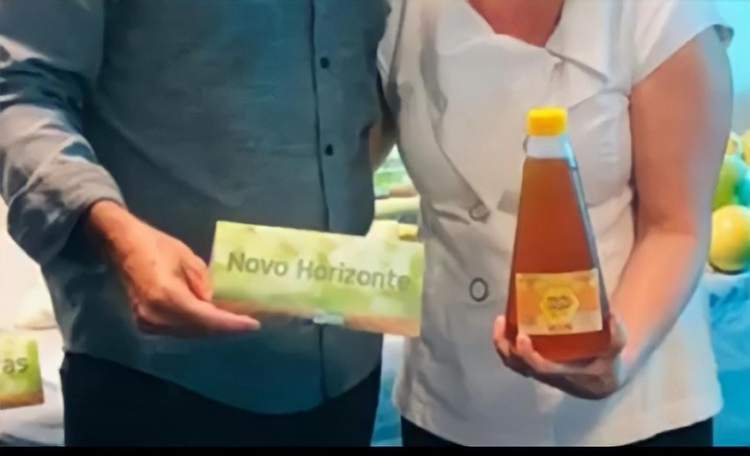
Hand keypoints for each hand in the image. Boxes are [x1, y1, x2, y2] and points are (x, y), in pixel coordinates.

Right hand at [85, 200, 260, 336]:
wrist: (122, 246)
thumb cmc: (157, 246)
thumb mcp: (189, 260)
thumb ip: (206, 285)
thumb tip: (222, 305)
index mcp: (166, 296)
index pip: (206, 319)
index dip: (231, 324)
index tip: (253, 324)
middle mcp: (156, 316)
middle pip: (200, 330)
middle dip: (226, 328)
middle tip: (249, 322)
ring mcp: (148, 323)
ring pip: (190, 332)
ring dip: (213, 329)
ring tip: (236, 321)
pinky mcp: (146, 323)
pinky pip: (179, 329)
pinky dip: (198, 326)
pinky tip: (214, 319)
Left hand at [492, 315, 629, 399]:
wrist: (603, 376)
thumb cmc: (609, 362)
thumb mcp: (616, 350)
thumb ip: (616, 336)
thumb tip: (611, 316)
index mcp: (564, 373)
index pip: (540, 368)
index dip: (529, 355)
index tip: (521, 337)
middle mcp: (546, 374)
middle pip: (518, 365)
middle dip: (506, 346)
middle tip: (503, 321)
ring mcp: (537, 368)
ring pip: (512, 361)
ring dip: (502, 342)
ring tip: (501, 319)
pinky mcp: (533, 360)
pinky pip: (513, 353)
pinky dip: (505, 339)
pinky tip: (506, 320)